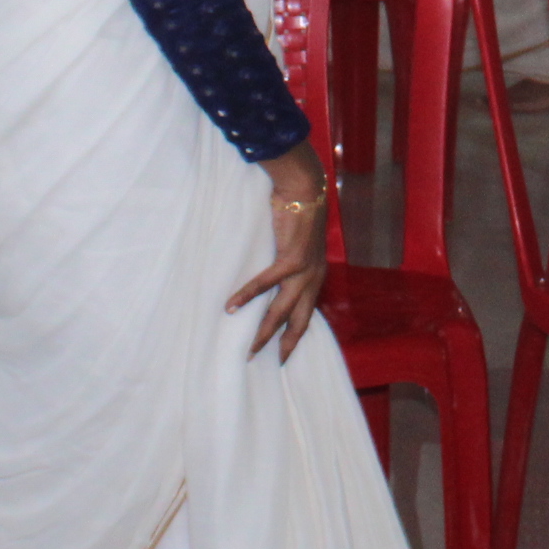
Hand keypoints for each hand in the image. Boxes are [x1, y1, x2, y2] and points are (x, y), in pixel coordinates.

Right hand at [227, 144, 329, 359]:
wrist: (304, 189)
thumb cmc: (296, 213)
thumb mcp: (297, 244)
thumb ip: (288, 262)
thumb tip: (272, 276)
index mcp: (316, 275)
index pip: (307, 313)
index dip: (295, 334)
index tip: (283, 354)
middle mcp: (314, 277)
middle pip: (298, 320)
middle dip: (282, 343)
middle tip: (266, 360)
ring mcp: (305, 270)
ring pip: (282, 309)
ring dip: (265, 330)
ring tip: (250, 348)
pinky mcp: (293, 259)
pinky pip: (266, 283)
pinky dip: (247, 295)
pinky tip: (232, 307)